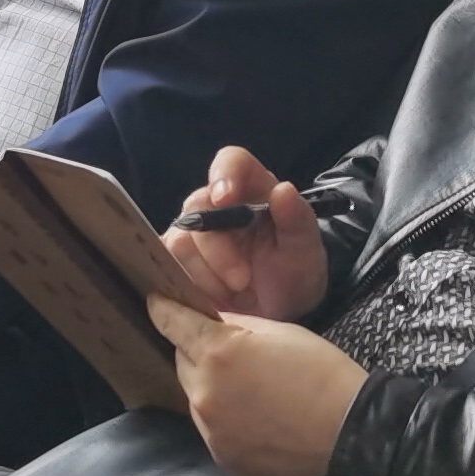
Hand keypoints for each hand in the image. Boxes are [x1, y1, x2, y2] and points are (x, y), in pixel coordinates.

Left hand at [148, 295, 366, 475]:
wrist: (352, 435)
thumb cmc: (323, 373)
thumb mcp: (281, 331)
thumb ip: (236, 325)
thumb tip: (211, 321)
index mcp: (217, 353)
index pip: (172, 324)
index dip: (163, 310)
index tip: (155, 302)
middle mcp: (204, 392)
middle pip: (183, 361)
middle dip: (198, 352)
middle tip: (231, 351)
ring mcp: (210, 430)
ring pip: (196, 396)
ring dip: (211, 386)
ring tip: (251, 388)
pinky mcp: (222, 457)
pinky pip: (211, 427)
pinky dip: (224, 417)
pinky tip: (255, 416)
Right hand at [161, 146, 328, 320]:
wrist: (281, 313)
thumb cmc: (294, 273)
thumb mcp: (305, 251)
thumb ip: (297, 220)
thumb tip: (283, 190)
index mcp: (252, 189)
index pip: (232, 162)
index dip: (224, 174)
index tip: (225, 198)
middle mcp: (217, 204)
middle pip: (198, 206)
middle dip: (218, 250)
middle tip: (242, 281)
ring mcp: (193, 231)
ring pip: (180, 240)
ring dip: (208, 274)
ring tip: (237, 292)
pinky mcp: (177, 259)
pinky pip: (169, 265)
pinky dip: (194, 286)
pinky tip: (216, 298)